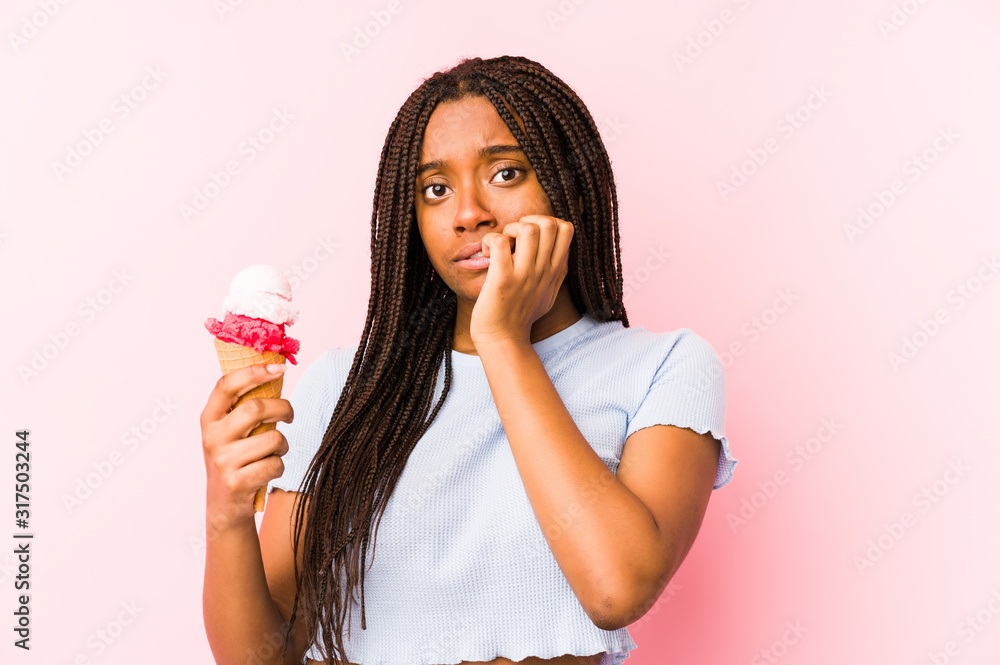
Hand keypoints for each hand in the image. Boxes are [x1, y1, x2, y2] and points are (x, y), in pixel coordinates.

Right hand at [200, 364, 293, 526]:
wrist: (224, 505)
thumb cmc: (234, 458)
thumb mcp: (229, 431)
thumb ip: (243, 407)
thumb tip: (275, 371)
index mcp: (209, 419)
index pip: (227, 385)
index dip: (253, 372)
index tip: (278, 367)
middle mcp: (212, 437)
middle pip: (256, 408)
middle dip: (283, 408)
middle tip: (290, 415)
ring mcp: (223, 461)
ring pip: (273, 439)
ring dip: (283, 445)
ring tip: (274, 451)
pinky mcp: (237, 482)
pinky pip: (275, 464)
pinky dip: (280, 466)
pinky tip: (268, 470)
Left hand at [470, 214, 573, 347]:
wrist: (503, 340)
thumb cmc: (521, 315)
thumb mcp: (549, 293)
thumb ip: (557, 273)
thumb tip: (562, 252)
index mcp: (554, 270)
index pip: (566, 229)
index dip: (546, 221)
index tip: (529, 236)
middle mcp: (543, 271)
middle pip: (549, 224)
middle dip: (527, 221)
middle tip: (512, 238)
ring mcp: (524, 275)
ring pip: (527, 229)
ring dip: (509, 229)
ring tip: (500, 246)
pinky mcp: (502, 280)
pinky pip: (499, 242)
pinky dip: (490, 241)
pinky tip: (487, 254)